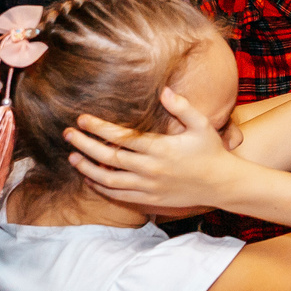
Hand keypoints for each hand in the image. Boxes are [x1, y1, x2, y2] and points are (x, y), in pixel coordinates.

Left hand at [64, 86, 239, 208]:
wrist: (222, 184)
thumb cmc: (211, 151)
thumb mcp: (202, 124)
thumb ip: (182, 107)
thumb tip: (164, 90)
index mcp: (160, 148)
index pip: (121, 138)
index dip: (98, 128)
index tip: (82, 119)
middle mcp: (151, 169)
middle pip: (109, 158)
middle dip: (85, 146)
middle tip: (68, 135)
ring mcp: (149, 187)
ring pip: (109, 180)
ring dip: (88, 169)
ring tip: (72, 158)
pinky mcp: (150, 200)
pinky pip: (119, 196)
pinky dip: (102, 188)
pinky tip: (90, 179)